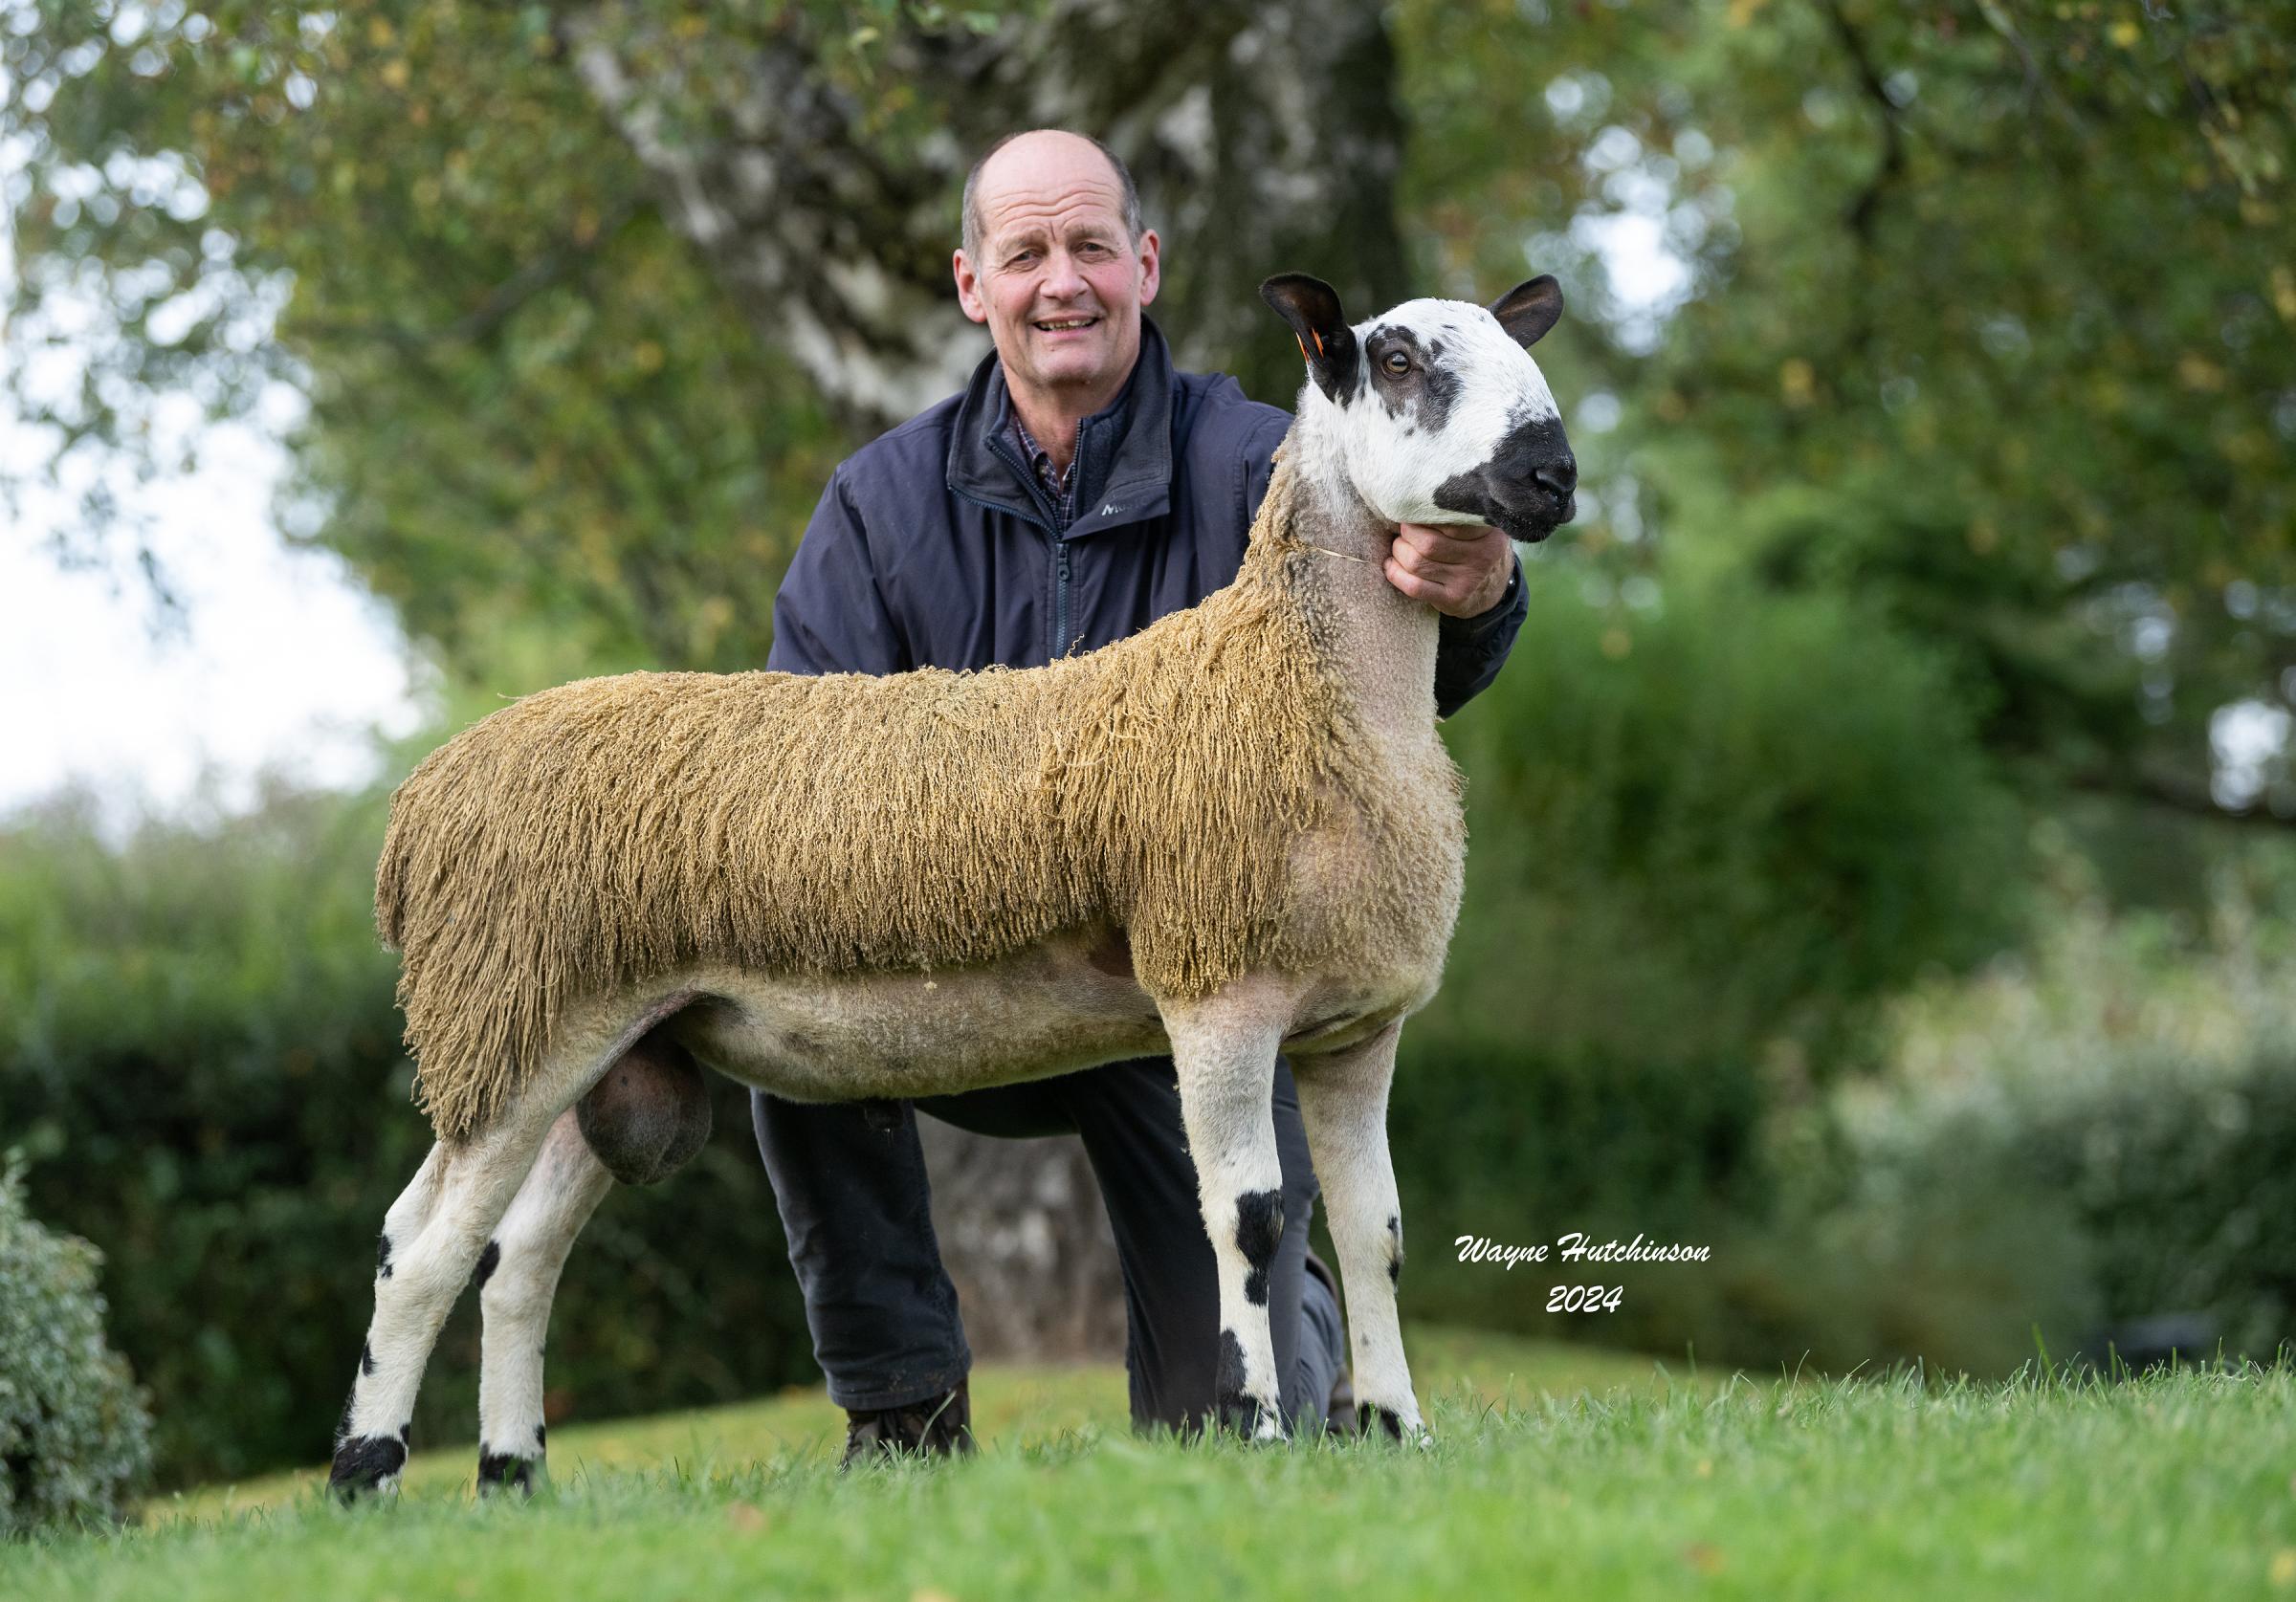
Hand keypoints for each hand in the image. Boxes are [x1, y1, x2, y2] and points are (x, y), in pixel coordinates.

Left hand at [1384, 521, 1514, 617]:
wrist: (1489, 588)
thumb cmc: (1472, 545)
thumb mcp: (1477, 524)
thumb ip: (1456, 510)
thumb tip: (1412, 498)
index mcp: (1488, 531)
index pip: (1448, 517)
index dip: (1422, 513)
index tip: (1414, 510)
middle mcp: (1482, 556)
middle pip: (1428, 543)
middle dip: (1406, 533)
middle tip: (1405, 529)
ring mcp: (1468, 580)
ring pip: (1417, 563)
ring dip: (1399, 551)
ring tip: (1400, 546)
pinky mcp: (1453, 598)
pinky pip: (1413, 586)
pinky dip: (1395, 573)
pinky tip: (1392, 565)